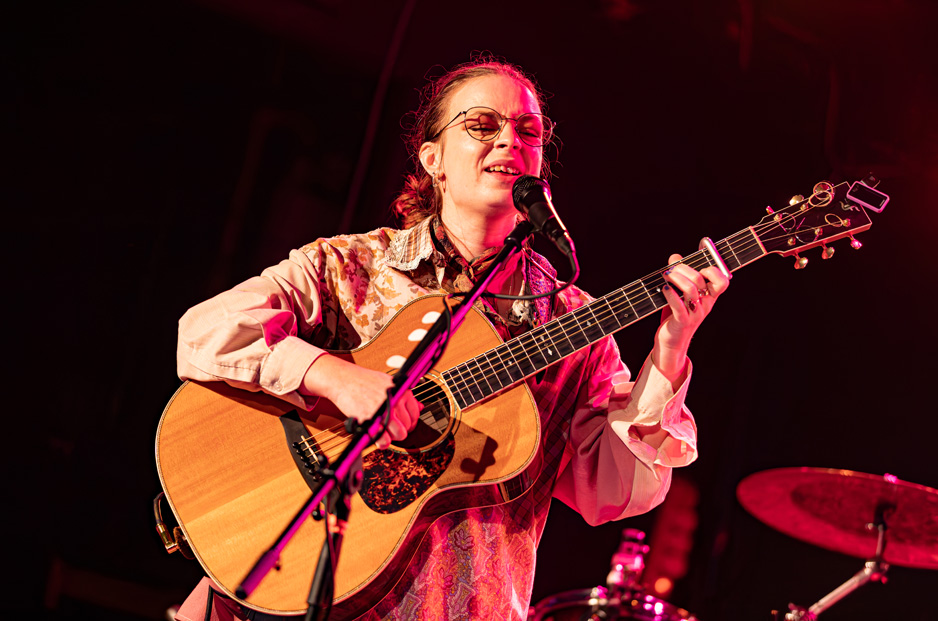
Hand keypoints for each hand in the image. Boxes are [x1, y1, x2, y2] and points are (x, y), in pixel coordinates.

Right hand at [301, 354, 421, 449]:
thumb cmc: (363, 381)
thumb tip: (420, 407)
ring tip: (382, 431)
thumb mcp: (388, 382)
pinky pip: (384, 440)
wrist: (343, 379)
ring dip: (391, 437)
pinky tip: (377, 437)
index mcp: (402, 391)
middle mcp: (395, 401)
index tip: (403, 425)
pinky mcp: (371, 420)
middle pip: (407, 426)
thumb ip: (403, 396)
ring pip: (398, 434)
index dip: (409, 422)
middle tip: (390, 429)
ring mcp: (384, 411)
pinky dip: (382, 442)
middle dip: (399, 430)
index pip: (415, 414)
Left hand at [654, 253, 729, 383]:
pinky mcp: (682, 322)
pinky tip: (664, 288)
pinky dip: (670, 294)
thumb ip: (681, 275)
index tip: (697, 264)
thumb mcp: (682, 295)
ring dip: (676, 278)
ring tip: (665, 275)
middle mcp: (705, 304)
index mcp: (709, 297)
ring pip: (691, 290)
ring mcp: (695, 313)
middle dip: (685, 268)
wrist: (672, 342)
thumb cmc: (677, 315)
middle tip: (672, 268)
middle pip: (701, 280)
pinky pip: (678, 305)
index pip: (722, 281)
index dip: (712, 269)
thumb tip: (675, 257)